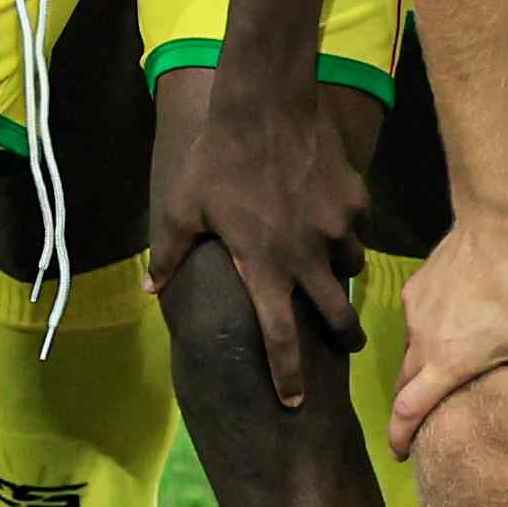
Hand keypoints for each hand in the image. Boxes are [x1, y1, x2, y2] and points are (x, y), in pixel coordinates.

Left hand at [153, 69, 367, 408]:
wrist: (265, 104)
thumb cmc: (216, 159)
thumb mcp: (181, 208)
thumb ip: (169, 254)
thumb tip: (151, 290)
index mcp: (264, 269)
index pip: (280, 339)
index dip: (288, 376)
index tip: (295, 402)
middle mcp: (307, 258)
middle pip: (337, 317)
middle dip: (344, 338)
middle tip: (347, 345)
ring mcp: (337, 228)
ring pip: (351, 268)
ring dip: (343, 276)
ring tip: (334, 270)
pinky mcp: (355, 199)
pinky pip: (356, 225)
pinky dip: (347, 228)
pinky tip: (333, 214)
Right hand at [386, 218, 507, 457]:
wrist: (495, 229)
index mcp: (445, 363)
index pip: (408, 410)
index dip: (400, 436)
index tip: (399, 453)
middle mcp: (421, 341)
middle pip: (405, 384)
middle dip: (409, 405)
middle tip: (421, 419)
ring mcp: (415, 312)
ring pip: (410, 349)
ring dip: (421, 366)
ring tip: (443, 371)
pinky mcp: (417, 287)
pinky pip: (417, 319)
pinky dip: (428, 331)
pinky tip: (453, 323)